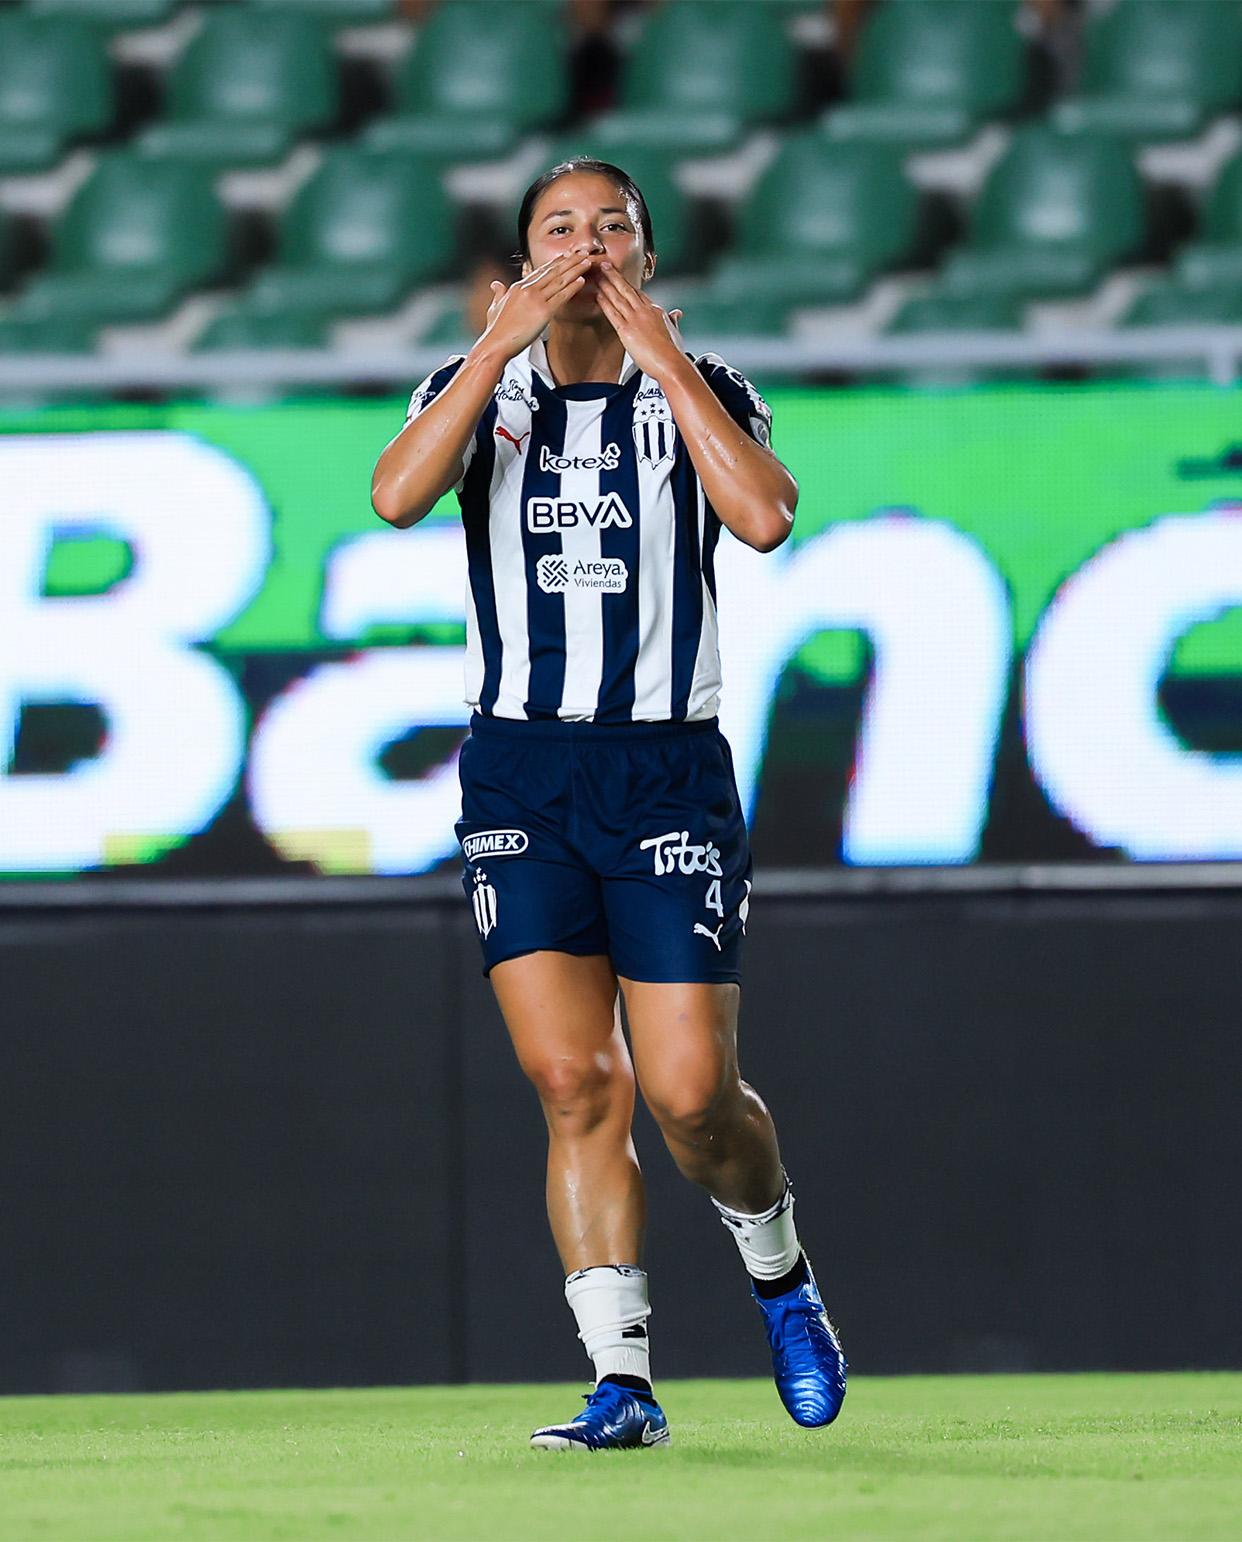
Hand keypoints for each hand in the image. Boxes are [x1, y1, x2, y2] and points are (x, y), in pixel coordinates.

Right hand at [477, 254, 594, 361]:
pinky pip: (561, 297)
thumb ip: (499, 293)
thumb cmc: (496, 330)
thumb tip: (496, 284)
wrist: (495, 344)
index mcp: (517, 287)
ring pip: (559, 281)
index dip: (555, 263)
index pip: (540, 271)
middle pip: (552, 271)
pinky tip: (582, 280)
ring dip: (575, 270)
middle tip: (582, 253)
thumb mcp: (495, 306)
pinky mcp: (543, 312)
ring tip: (587, 262)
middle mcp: (527, 289)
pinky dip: (573, 287)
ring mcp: (536, 299)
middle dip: (569, 261)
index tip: (566, 256)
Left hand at [594, 263, 685, 380]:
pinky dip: (604, 303)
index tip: (620, 276)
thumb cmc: (672, 351)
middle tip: (604, 265)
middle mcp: (644, 311)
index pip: (638, 293)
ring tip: (597, 275)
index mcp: (655, 311)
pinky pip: (613, 313)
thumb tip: (677, 314)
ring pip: (618, 297)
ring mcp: (635, 319)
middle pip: (627, 289)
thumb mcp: (674, 331)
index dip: (627, 284)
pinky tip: (597, 295)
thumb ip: (673, 320)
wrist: (670, 362)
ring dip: (606, 285)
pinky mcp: (627, 330)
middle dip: (614, 276)